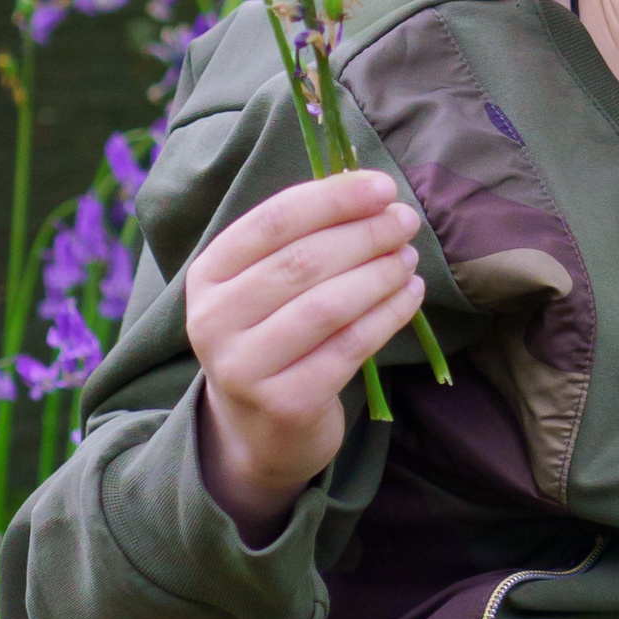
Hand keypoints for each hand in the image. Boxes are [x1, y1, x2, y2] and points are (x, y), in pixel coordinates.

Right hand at [187, 171, 424, 539]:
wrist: (258, 432)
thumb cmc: (272, 338)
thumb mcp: (265, 287)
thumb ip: (302, 240)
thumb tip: (371, 193)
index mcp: (208, 275)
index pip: (273, 220)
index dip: (333, 198)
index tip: (383, 186)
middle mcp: (213, 320)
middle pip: (302, 261)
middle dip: (364, 234)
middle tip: (405, 221)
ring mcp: (245, 367)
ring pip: (327, 305)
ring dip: (379, 274)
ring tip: (409, 257)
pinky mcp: (285, 403)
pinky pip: (349, 348)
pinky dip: (388, 315)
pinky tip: (411, 296)